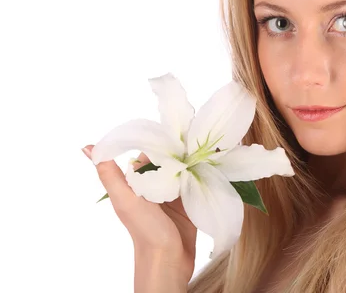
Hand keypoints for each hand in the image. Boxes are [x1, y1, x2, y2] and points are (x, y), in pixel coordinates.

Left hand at [82, 144, 196, 292]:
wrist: (169, 260)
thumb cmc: (144, 231)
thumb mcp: (125, 200)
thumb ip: (109, 174)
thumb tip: (88, 148)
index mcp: (136, 183)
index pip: (148, 154)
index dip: (158, 142)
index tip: (173, 131)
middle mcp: (154, 186)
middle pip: (168, 160)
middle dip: (180, 150)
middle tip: (195, 140)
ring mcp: (173, 194)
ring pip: (183, 169)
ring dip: (193, 161)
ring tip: (206, 150)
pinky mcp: (189, 201)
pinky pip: (196, 182)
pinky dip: (202, 174)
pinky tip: (212, 165)